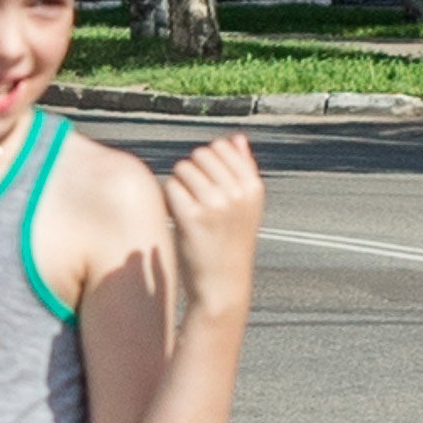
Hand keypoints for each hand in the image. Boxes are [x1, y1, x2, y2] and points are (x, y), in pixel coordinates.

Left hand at [160, 133, 264, 308]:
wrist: (223, 285)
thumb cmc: (231, 242)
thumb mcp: (246, 206)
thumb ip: (243, 169)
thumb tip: (237, 137)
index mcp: (253, 187)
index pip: (221, 147)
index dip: (208, 163)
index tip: (208, 185)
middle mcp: (237, 193)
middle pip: (200, 155)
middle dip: (192, 172)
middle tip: (194, 198)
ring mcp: (215, 204)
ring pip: (183, 169)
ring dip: (179, 185)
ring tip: (187, 207)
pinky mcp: (192, 218)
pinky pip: (171, 187)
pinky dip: (169, 199)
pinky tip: (177, 215)